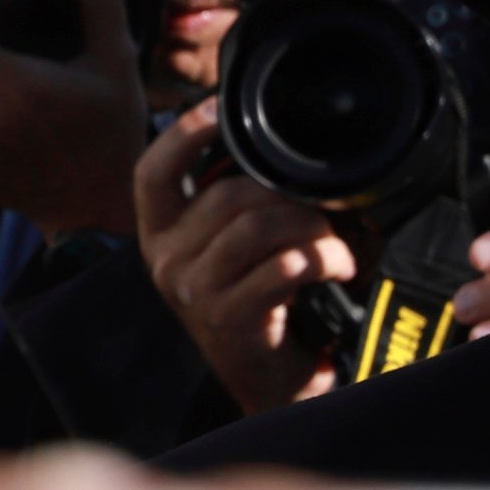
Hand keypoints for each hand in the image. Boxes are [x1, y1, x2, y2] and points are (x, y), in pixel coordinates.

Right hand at [133, 100, 354, 412]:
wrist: (271, 382)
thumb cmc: (260, 306)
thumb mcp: (232, 249)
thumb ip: (236, 202)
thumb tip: (274, 146)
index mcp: (160, 234)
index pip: (152, 171)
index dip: (184, 133)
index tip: (220, 107)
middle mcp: (166, 260)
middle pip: (227, 193)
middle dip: (290, 195)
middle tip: (327, 212)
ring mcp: (192, 291)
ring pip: (258, 224)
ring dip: (314, 229)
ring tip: (338, 247)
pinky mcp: (227, 318)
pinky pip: (282, 266)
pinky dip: (323, 260)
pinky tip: (337, 270)